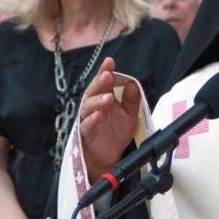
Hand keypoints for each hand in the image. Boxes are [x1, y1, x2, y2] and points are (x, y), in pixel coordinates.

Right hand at [79, 57, 141, 182]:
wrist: (109, 156)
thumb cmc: (116, 132)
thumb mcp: (130, 114)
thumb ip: (132, 99)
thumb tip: (132, 83)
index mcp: (104, 98)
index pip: (104, 82)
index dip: (105, 71)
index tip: (109, 61)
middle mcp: (94, 106)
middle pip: (94, 90)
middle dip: (100, 82)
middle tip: (107, 75)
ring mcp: (88, 118)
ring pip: (89, 106)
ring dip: (97, 100)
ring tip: (107, 97)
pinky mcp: (86, 133)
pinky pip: (87, 124)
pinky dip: (92, 119)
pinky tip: (98, 115)